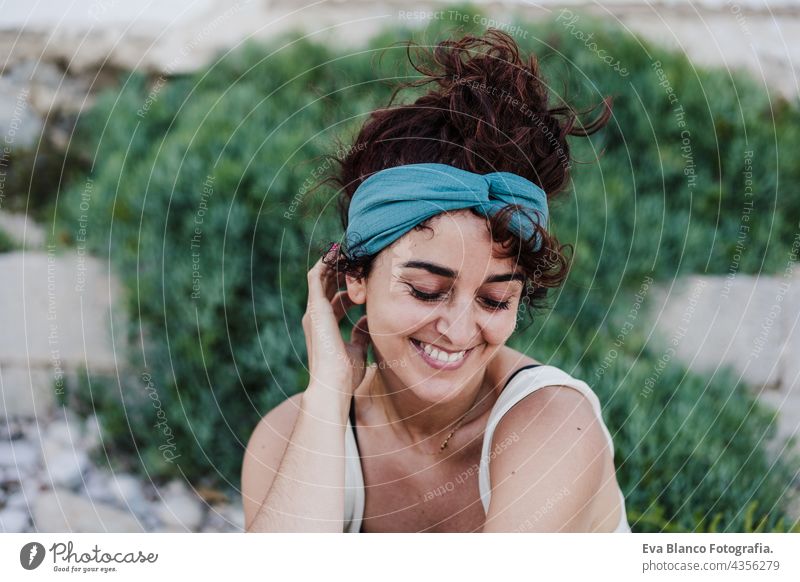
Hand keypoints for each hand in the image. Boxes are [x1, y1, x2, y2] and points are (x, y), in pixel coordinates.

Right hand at [301, 245, 370, 395]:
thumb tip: (368, 321)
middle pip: (327, 285)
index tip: (364, 279)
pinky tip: (338, 252)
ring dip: (334, 263)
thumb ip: (361, 333)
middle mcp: (316, 316)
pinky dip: (325, 263)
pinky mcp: (315, 307)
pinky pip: (316, 276)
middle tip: (357, 258)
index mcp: (325, 326)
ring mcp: (314, 311)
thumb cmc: (346, 374)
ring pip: (321, 277)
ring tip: (349, 250)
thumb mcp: (358, 349)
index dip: (349, 288)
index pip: (335, 300)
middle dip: (341, 271)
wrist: (333, 384)